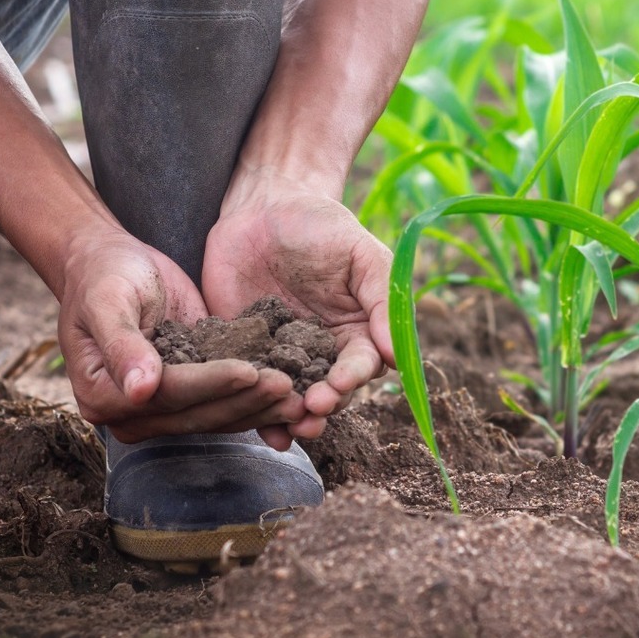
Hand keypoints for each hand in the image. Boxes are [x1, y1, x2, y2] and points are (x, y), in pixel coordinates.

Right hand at [57, 225, 301, 441]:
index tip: (249, 370)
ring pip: (217, 416)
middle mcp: (133, 413)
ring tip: (297, 394)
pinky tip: (291, 391)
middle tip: (288, 386)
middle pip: (197, 413)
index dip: (210, 384)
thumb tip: (140, 390)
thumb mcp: (107, 301)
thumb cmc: (103, 276)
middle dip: (245, 400)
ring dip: (259, 407)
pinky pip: (225, 403)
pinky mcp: (189, 395)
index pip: (168, 395)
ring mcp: (162, 409)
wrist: (110, 265)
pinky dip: (256, 398)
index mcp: (103, 395)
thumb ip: (122, 344)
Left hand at [202, 169, 393, 444]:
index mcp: (356, 331)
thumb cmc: (320, 224)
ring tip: (288, 428)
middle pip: (329, 392)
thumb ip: (383, 297)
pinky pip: (250, 388)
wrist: (262, 207)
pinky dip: (254, 412)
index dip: (352, 378)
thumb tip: (394, 353)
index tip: (340, 384)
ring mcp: (282, 356)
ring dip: (292, 418)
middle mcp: (322, 352)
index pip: (361, 365)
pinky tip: (260, 431)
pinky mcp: (244, 354)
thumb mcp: (360, 252)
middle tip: (311, 411)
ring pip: (292, 399)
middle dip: (323, 406)